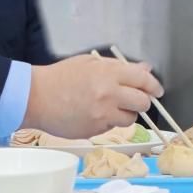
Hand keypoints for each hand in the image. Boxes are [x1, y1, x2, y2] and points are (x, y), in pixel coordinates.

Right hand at [24, 54, 163, 138]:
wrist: (36, 97)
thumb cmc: (61, 76)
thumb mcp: (90, 63)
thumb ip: (120, 67)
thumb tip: (145, 69)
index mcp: (109, 73)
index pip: (144, 80)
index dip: (154, 85)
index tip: (157, 90)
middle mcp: (109, 94)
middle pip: (142, 102)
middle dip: (143, 101)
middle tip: (137, 100)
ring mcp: (102, 115)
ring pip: (130, 119)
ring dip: (127, 113)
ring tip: (112, 107)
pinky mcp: (95, 130)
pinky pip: (113, 128)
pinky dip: (110, 122)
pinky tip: (96, 114)